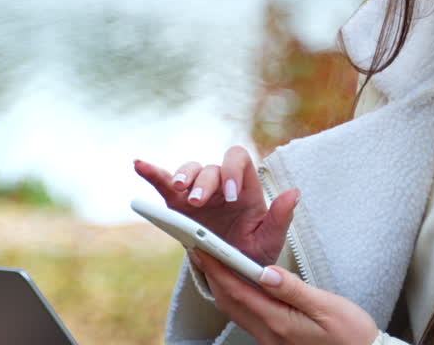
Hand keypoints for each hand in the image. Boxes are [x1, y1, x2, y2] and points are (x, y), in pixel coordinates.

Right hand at [134, 146, 298, 265]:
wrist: (231, 271)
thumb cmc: (253, 253)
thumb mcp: (270, 240)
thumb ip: (281, 218)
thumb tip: (294, 193)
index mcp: (244, 189)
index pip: (239, 162)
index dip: (233, 171)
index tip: (231, 195)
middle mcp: (220, 185)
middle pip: (211, 168)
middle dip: (205, 182)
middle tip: (199, 201)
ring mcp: (197, 192)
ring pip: (190, 171)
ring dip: (184, 177)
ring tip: (179, 191)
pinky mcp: (177, 203)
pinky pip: (163, 182)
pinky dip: (151, 172)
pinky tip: (139, 164)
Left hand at [190, 250, 378, 344]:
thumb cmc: (351, 334)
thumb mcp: (326, 306)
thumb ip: (293, 289)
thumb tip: (265, 271)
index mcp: (278, 322)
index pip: (237, 291)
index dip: (218, 268)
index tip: (204, 249)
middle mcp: (269, 334)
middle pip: (229, 302)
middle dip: (213, 275)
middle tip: (201, 251)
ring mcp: (271, 340)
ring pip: (236, 310)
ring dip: (222, 286)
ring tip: (215, 263)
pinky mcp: (277, 341)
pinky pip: (247, 317)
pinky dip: (237, 297)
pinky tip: (240, 286)